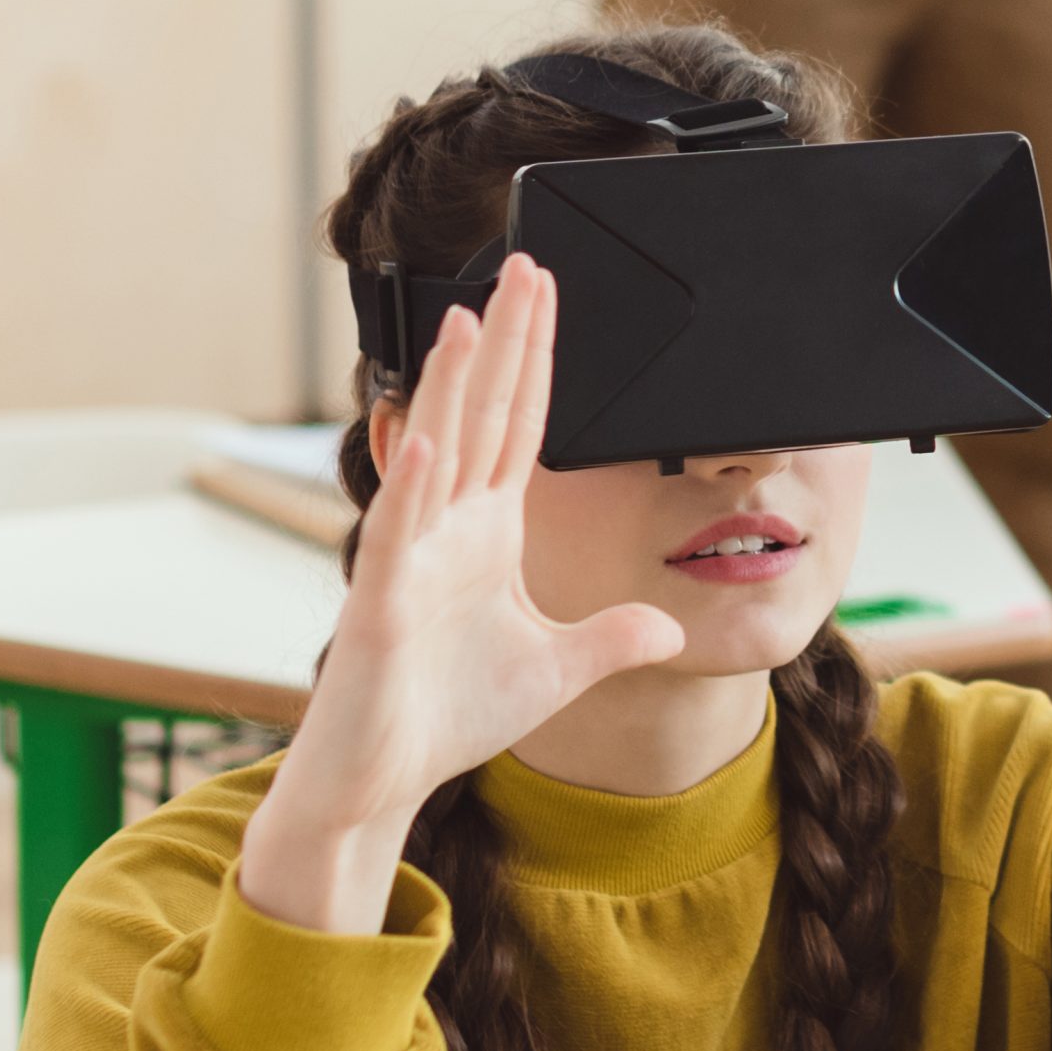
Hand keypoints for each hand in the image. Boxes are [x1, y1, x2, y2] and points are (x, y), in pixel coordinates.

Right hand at [240, 256, 683, 932]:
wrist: (382, 783)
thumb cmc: (445, 718)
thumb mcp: (554, 672)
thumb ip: (611, 640)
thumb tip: (670, 625)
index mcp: (485, 533)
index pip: (520, 428)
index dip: (537, 363)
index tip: (549, 299)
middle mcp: (445, 530)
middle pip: (481, 416)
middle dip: (503, 342)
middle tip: (523, 267)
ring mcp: (410, 560)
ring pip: (435, 453)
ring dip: (451, 385)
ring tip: (469, 317)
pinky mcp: (381, 604)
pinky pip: (399, 534)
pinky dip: (414, 483)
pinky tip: (430, 433)